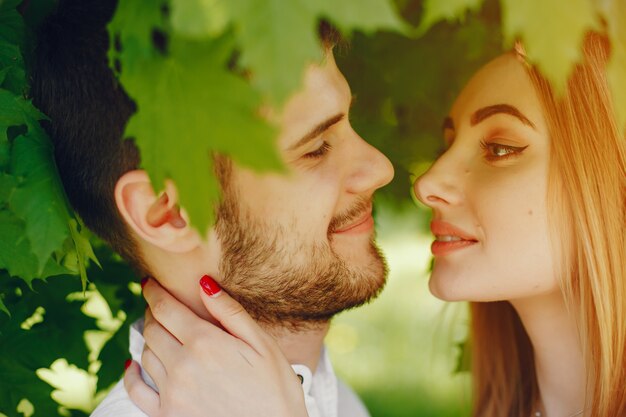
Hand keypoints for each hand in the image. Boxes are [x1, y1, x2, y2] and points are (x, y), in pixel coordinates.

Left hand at [124, 276, 307, 416]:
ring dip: (149, 338)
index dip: (154, 292)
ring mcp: (172, 393)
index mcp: (205, 342)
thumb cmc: (276, 388)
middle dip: (152, 312)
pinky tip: (132, 365)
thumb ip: (230, 312)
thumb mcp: (262, 344)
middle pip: (152, 328)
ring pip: (146, 354)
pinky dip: (131, 374)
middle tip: (159, 306)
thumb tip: (204, 284)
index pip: (166, 308)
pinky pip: (136, 391)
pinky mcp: (167, 415)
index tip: (149, 283)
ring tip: (158, 331)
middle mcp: (183, 365)